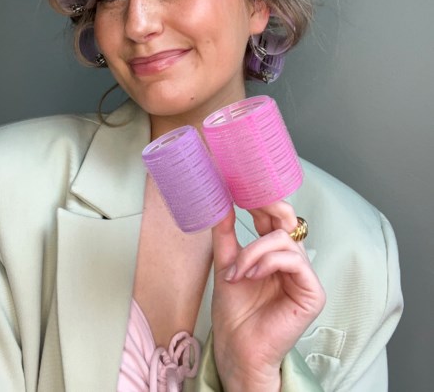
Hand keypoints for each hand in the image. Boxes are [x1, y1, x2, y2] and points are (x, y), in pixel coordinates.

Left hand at [211, 202, 325, 391]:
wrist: (236, 349)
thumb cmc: (233, 313)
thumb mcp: (224, 264)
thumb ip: (225, 234)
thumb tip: (221, 202)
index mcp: (273, 252)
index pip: (272, 217)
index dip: (260, 199)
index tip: (241, 185)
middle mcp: (291, 260)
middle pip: (287, 220)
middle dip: (268, 206)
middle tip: (248, 200)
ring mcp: (303, 275)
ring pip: (284, 240)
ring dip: (254, 251)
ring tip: (236, 271)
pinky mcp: (312, 292)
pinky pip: (293, 261)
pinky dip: (268, 262)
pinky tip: (251, 275)